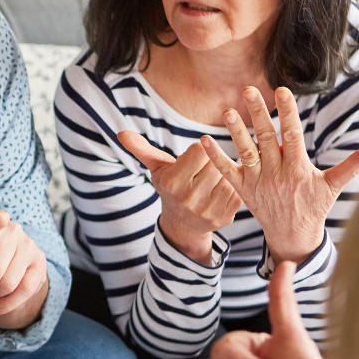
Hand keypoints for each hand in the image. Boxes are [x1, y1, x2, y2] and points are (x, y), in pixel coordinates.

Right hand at [119, 130, 240, 265]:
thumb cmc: (170, 188)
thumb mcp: (157, 169)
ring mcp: (208, 210)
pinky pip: (237, 189)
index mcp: (173, 183)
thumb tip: (122, 134)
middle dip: (211, 163)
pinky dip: (231, 187)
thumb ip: (142, 149)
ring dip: (222, 175)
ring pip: (227, 175)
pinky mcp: (224, 217)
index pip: (200, 149)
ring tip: (210, 182)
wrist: (182, 224)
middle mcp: (189, 198)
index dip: (198, 151)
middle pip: (215, 162)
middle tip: (202, 173)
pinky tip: (219, 192)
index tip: (192, 161)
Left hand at [200, 86, 358, 262]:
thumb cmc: (315, 207)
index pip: (293, 136)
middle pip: (266, 139)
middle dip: (258, 114)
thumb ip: (351, 167)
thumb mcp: (333, 187)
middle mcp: (276, 174)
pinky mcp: (243, 190)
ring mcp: (258, 182)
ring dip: (235, 132)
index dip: (289, 113)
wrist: (292, 236)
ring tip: (227, 111)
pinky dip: (214, 157)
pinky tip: (203, 140)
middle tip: (248, 90)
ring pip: (245, 153)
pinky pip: (226, 172)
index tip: (283, 91)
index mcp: (298, 169)